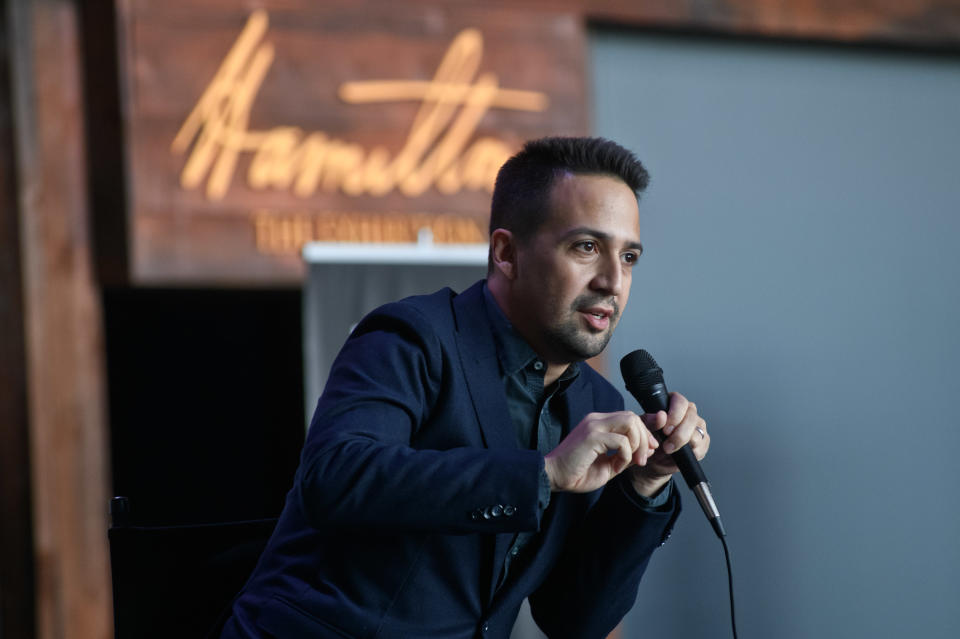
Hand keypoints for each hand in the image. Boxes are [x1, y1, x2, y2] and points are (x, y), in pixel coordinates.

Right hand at [544, 411, 658, 492]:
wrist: (554, 477)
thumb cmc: (577, 472)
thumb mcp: (609, 464)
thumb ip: (626, 455)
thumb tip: (648, 450)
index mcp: (599, 424)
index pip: (629, 417)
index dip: (645, 431)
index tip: (650, 449)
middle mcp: (596, 420)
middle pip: (633, 417)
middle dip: (645, 438)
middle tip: (643, 458)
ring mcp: (594, 426)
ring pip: (630, 422)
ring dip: (638, 444)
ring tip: (634, 461)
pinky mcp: (592, 436)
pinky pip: (621, 441)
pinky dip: (625, 455)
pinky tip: (617, 466)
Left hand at [629, 391, 709, 496]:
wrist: (654, 460)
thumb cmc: (650, 439)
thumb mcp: (644, 429)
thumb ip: (650, 421)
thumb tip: (661, 416)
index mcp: (673, 403)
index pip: (680, 401)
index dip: (674, 414)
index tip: (665, 429)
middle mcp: (689, 412)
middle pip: (691, 416)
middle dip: (678, 432)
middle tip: (666, 442)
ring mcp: (698, 426)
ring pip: (697, 431)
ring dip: (682, 442)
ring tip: (668, 449)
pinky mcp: (703, 441)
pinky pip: (702, 444)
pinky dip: (690, 451)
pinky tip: (679, 453)